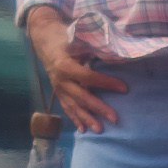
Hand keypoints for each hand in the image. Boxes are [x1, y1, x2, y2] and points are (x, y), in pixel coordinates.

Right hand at [26, 6, 127, 132]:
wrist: (44, 39)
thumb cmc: (64, 37)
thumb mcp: (76, 39)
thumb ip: (92, 49)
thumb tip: (115, 56)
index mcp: (65, 65)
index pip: (88, 77)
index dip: (106, 83)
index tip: (124, 88)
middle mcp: (60, 80)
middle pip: (81, 96)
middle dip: (98, 108)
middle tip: (115, 118)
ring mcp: (58, 88)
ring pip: (73, 106)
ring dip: (87, 119)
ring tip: (100, 130)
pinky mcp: (57, 93)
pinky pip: (66, 107)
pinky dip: (75, 118)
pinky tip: (83, 129)